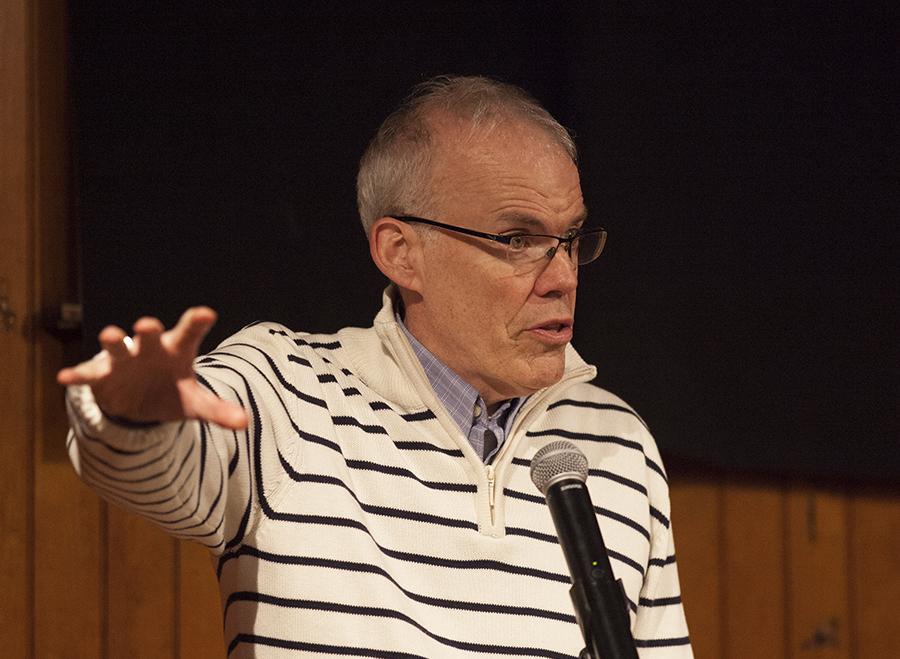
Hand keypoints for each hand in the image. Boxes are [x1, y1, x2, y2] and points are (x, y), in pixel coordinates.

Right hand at [57, 307, 247, 429]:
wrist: (138, 400)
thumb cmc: (171, 392)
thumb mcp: (195, 404)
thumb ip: (218, 411)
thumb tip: (245, 422)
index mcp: (176, 351)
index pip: (189, 334)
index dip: (197, 323)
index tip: (206, 313)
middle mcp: (149, 350)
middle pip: (149, 337)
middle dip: (147, 331)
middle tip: (148, 324)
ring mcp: (124, 360)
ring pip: (117, 347)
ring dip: (113, 341)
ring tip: (111, 334)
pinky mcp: (101, 376)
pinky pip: (88, 374)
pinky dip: (78, 375)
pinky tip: (64, 377)